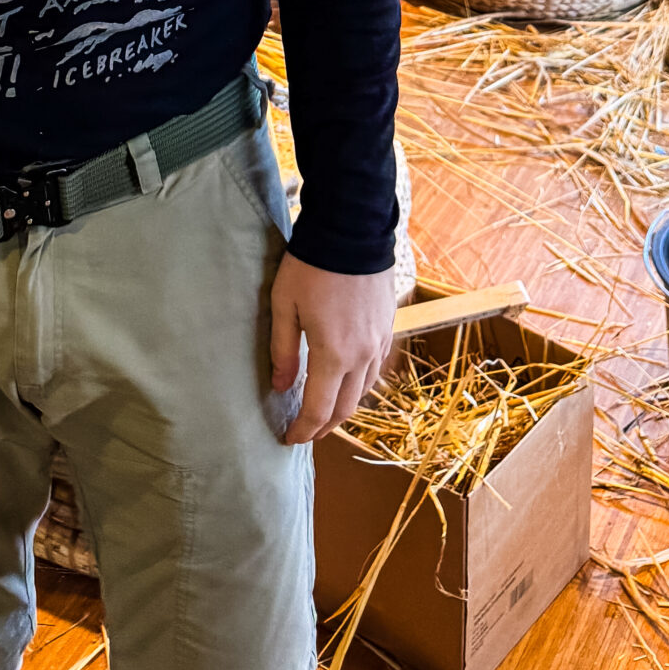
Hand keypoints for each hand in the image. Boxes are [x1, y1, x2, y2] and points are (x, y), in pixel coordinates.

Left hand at [269, 254, 395, 444]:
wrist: (351, 230)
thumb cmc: (311, 266)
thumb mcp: (284, 305)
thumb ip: (283, 351)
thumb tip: (281, 387)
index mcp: (333, 355)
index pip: (318, 410)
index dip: (303, 430)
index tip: (289, 439)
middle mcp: (361, 356)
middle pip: (345, 407)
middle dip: (324, 426)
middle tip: (306, 432)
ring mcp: (378, 342)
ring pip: (364, 390)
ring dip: (344, 407)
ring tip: (325, 410)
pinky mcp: (387, 327)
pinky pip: (375, 368)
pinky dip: (359, 384)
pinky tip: (347, 379)